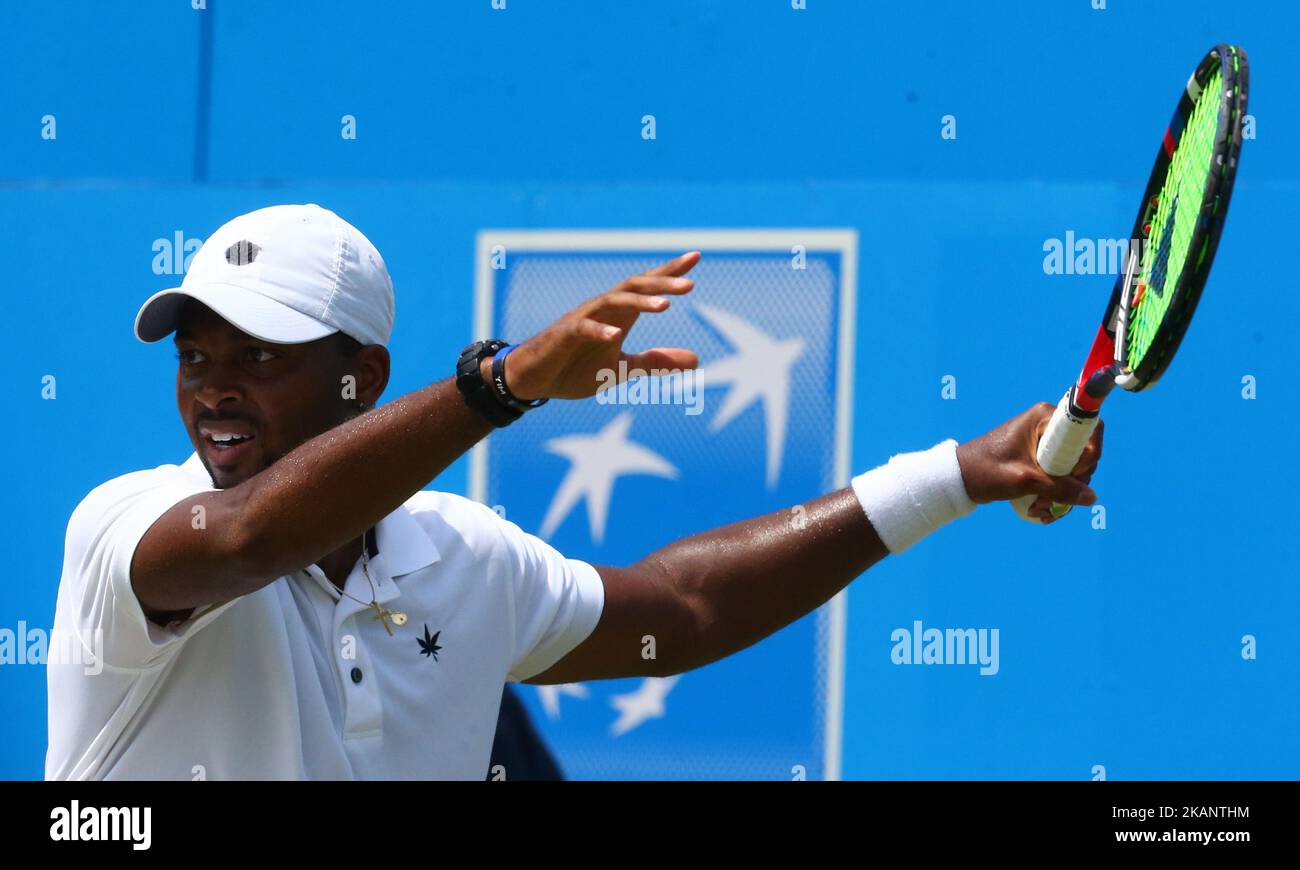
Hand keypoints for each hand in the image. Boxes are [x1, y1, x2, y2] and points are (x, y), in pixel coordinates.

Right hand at [500, 252, 701, 399]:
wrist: (534, 379)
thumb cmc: (576, 369)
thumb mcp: (622, 369)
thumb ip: (656, 363)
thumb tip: (697, 360)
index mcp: (620, 315)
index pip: (648, 287)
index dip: (671, 273)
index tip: (696, 256)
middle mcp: (603, 310)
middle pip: (635, 287)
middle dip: (663, 283)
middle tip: (691, 285)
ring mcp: (583, 319)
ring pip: (613, 301)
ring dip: (639, 302)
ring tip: (665, 306)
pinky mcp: (564, 334)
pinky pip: (583, 328)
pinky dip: (599, 330)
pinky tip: (615, 336)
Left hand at [955, 402, 1103, 523]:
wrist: (960, 477)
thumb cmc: (987, 472)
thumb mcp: (1024, 481)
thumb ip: (1059, 488)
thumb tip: (1091, 497)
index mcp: (1045, 417)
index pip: (1087, 427)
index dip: (1088, 453)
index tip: (1072, 472)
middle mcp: (1049, 424)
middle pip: (1084, 452)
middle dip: (1074, 480)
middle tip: (1054, 498)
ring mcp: (1046, 440)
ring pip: (1074, 466)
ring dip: (1063, 490)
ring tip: (1041, 507)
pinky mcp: (1041, 456)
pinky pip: (1061, 473)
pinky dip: (1055, 491)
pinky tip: (1041, 508)